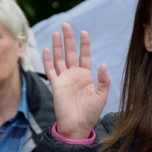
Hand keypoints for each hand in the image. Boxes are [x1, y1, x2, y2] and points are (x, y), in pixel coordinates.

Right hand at [44, 23, 109, 138]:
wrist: (78, 126)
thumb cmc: (91, 113)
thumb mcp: (102, 96)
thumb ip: (104, 80)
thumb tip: (103, 64)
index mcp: (86, 76)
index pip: (85, 56)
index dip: (84, 44)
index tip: (84, 32)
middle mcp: (74, 75)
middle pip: (70, 53)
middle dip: (69, 39)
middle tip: (66, 25)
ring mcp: (64, 79)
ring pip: (60, 58)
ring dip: (58, 46)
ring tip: (56, 33)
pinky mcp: (56, 85)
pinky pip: (50, 70)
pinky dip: (48, 60)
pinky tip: (47, 50)